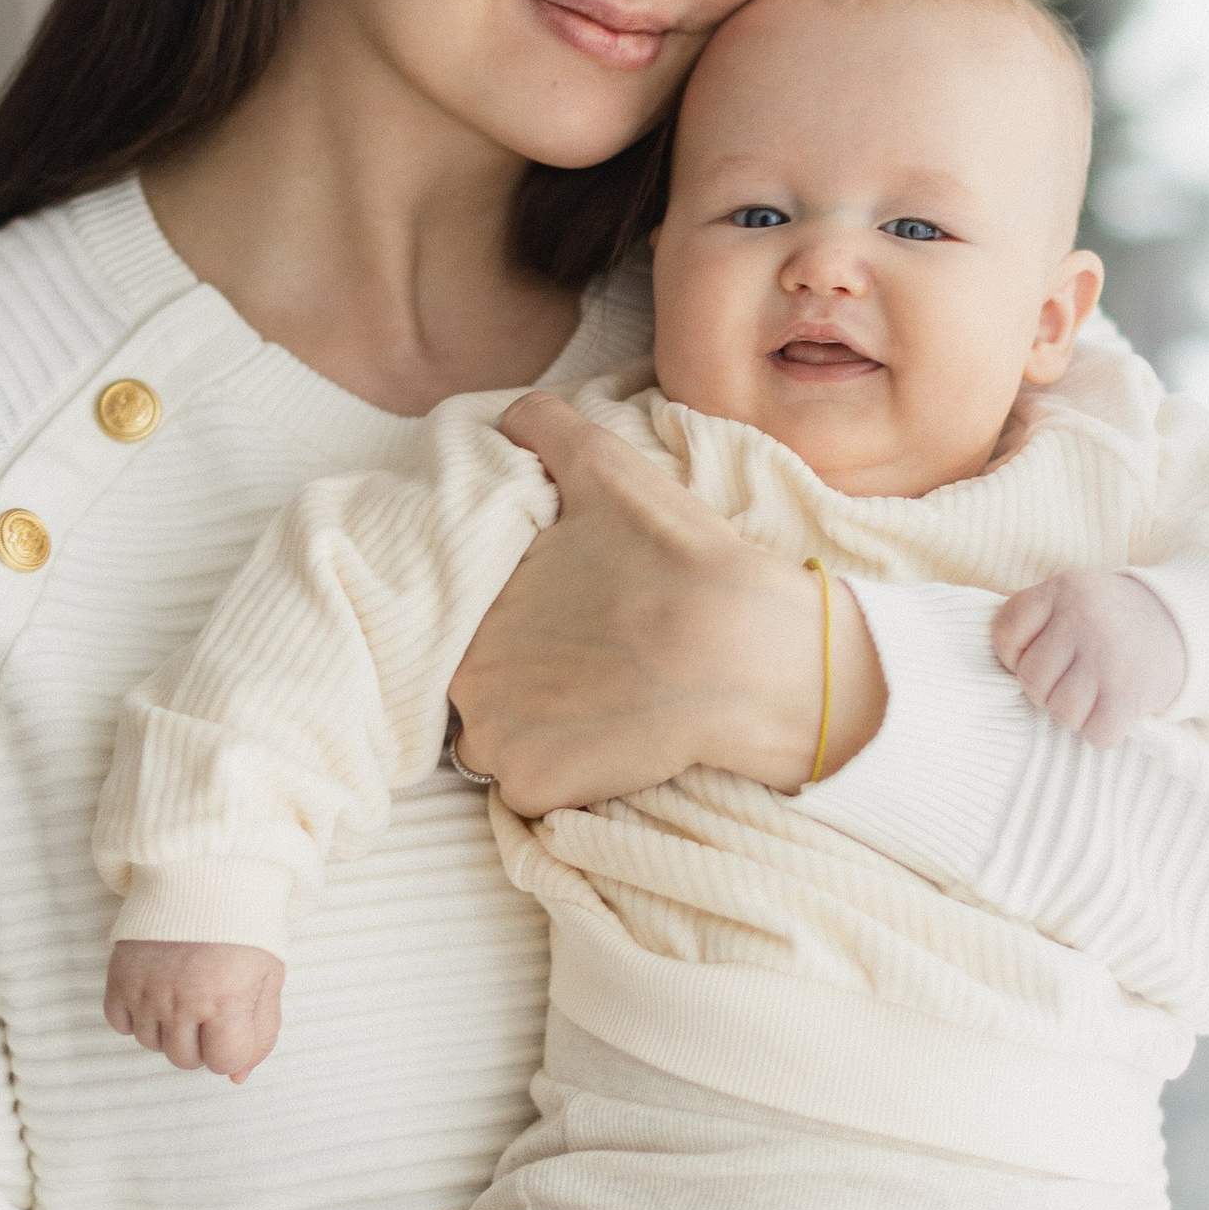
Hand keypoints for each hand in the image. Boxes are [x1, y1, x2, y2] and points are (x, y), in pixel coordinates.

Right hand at [103, 939, 286, 1080]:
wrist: (203, 878)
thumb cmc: (243, 929)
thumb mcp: (268, 979)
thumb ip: (260, 1033)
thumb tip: (237, 1076)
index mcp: (227, 1000)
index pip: (224, 1063)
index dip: (233, 1048)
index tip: (233, 1023)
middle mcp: (183, 1000)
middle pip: (185, 1060)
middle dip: (201, 1043)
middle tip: (208, 1008)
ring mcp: (147, 990)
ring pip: (151, 1045)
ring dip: (169, 1030)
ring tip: (183, 994)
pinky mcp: (120, 977)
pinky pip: (120, 1024)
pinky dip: (136, 1016)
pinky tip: (156, 992)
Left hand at [448, 394, 883, 815]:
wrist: (744, 654)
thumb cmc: (676, 560)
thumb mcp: (607, 468)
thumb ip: (542, 426)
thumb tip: (507, 417)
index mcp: (468, 603)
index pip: (468, 618)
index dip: (519, 615)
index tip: (571, 615)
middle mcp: (464, 678)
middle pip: (479, 680)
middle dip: (522, 671)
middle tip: (590, 656)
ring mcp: (497, 743)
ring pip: (498, 739)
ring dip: (535, 726)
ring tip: (599, 700)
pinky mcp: (536, 791)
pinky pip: (530, 789)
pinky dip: (564, 774)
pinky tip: (610, 740)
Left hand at [992, 569, 1186, 746]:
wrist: (1183, 624)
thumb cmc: (1111, 618)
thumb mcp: (1074, 596)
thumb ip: (1034, 614)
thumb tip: (990, 646)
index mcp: (1063, 589)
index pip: (1005, 633)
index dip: (1013, 655)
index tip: (1039, 656)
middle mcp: (1084, 618)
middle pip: (1031, 679)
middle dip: (1046, 689)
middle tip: (1072, 680)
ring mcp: (1107, 655)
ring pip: (1060, 711)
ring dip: (1075, 713)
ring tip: (1093, 694)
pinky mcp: (1129, 691)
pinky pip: (1095, 733)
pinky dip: (1103, 732)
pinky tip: (1112, 711)